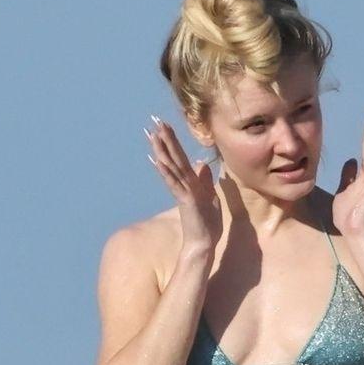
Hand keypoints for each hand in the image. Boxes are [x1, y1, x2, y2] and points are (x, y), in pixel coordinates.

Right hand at [145, 118, 220, 252]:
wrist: (204, 243)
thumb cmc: (207, 224)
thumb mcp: (210, 198)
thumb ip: (205, 181)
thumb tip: (202, 165)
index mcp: (191, 182)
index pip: (180, 158)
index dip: (173, 141)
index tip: (164, 125)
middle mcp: (183, 184)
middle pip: (173, 158)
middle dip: (164, 139)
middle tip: (154, 121)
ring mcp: (182, 192)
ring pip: (170, 168)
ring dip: (162, 151)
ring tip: (152, 135)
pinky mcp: (184, 201)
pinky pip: (174, 184)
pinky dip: (166, 173)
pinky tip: (158, 161)